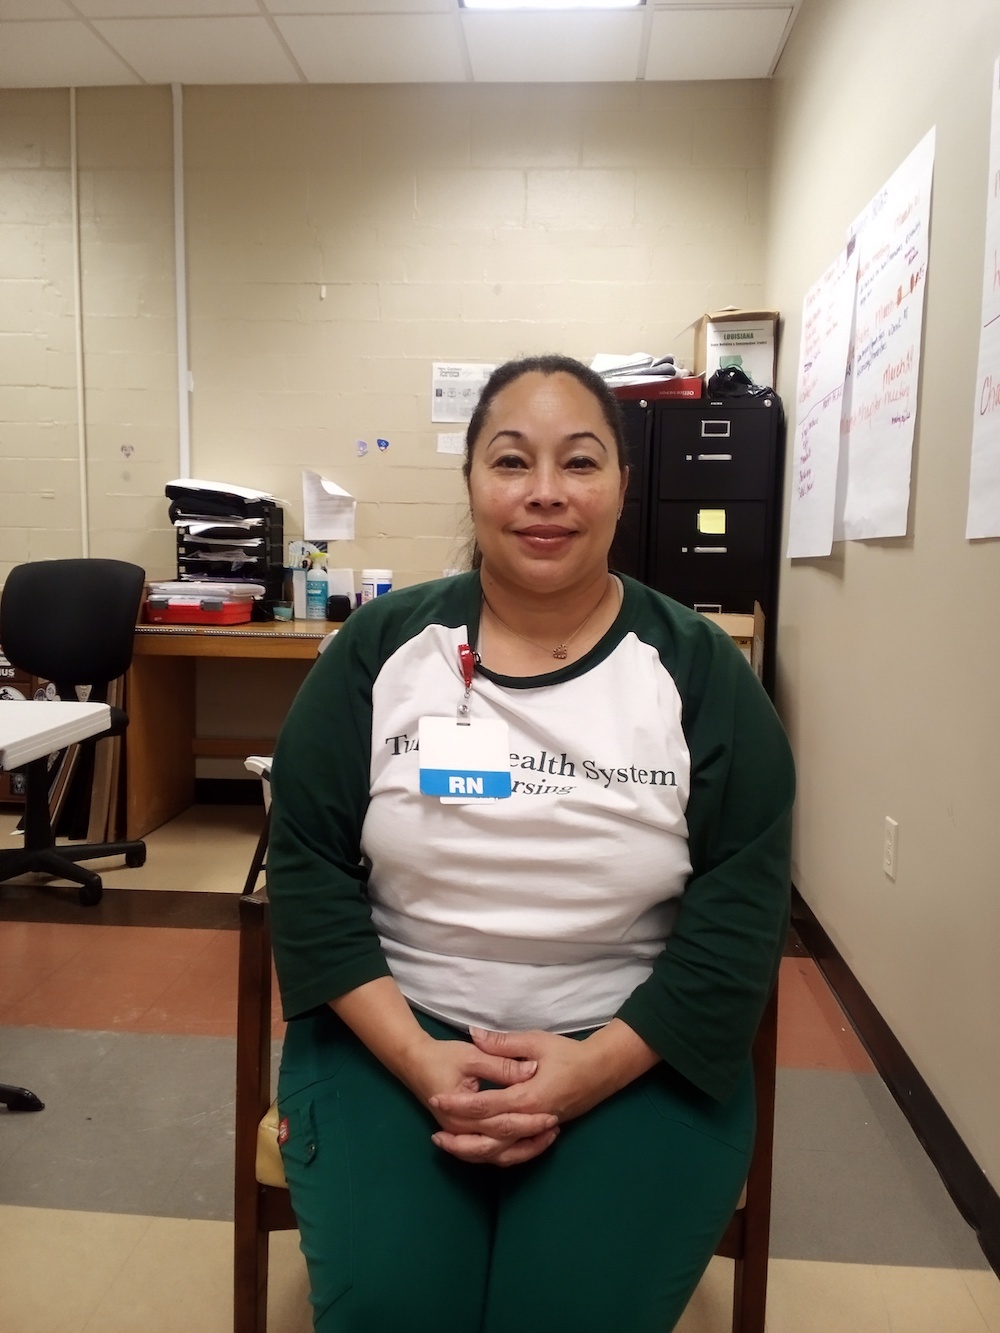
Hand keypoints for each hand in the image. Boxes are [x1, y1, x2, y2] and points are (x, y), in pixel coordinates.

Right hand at [401, 1032, 560, 1167]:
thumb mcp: (472, 1055)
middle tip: (555, 1126)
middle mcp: (460, 1131)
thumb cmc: (443, 1057)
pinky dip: (510, 1151)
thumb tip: (532, 1069)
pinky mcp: (464, 1135)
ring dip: (523, 1150)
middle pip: (501, 1143)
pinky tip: (530, 1142)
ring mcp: (461, 1136)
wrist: (414, 1063)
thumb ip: (501, 1064)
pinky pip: (490, 1153)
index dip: (528, 1120)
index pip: (501, 1122)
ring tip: (548, 1137)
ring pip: (496, 1155)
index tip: (552, 1113)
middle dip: (530, 1138)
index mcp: (462, 1112)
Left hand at [428, 1021, 659, 1163]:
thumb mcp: (536, 1041)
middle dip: (461, 1138)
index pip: (486, 1105)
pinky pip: (515, 1152)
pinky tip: (479, 1149)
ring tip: (451, 1147)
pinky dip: (495, 1154)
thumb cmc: (568, 1054)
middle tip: (435, 1136)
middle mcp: (531, 1119)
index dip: (459, 1102)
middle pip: (490, 1138)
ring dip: (475, 1152)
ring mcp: (537, 1130)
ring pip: (502, 1152)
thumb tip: (473, 1034)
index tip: (436, 1098)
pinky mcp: (540, 1132)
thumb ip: (503, 1043)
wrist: (600, 1071)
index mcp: (527, 1097)